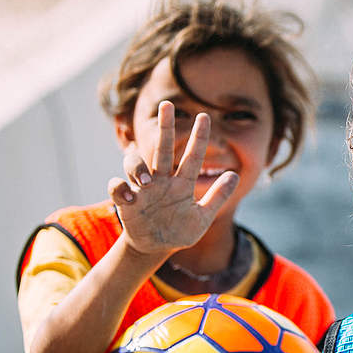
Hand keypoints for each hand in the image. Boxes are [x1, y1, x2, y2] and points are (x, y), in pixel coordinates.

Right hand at [107, 100, 238, 256]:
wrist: (157, 248)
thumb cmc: (180, 231)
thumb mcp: (203, 217)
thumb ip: (218, 197)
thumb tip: (235, 175)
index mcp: (183, 183)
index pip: (192, 156)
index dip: (199, 137)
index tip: (205, 116)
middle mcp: (162, 180)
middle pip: (163, 148)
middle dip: (165, 127)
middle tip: (167, 105)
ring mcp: (143, 189)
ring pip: (135, 162)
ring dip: (138, 166)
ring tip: (145, 182)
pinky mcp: (126, 201)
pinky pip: (117, 186)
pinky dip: (120, 188)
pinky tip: (129, 197)